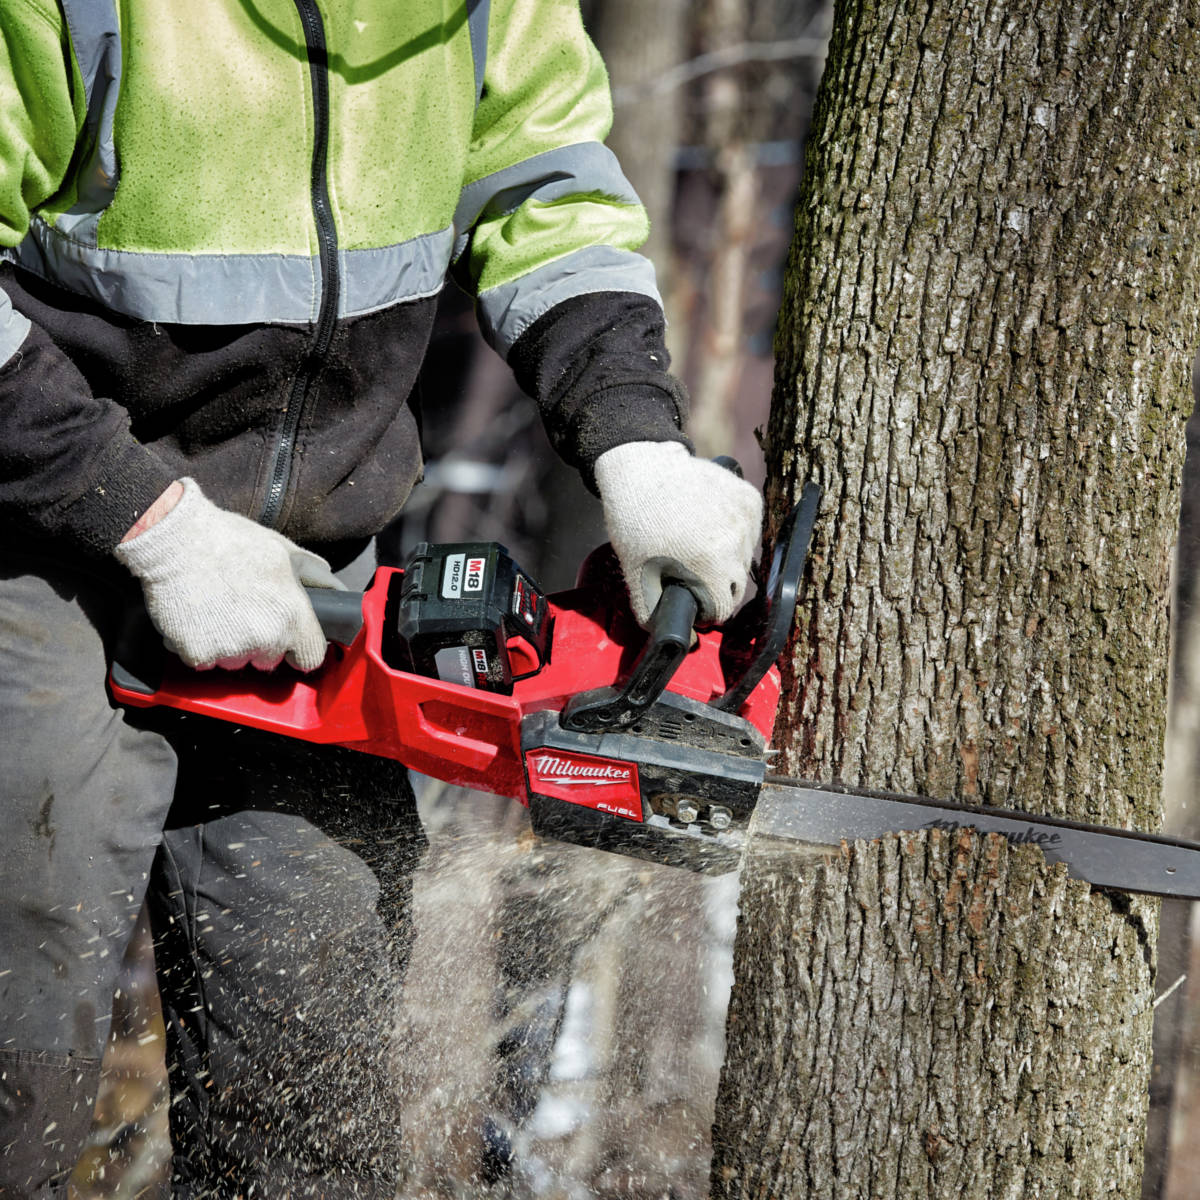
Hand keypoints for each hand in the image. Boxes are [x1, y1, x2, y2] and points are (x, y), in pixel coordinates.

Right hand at [114, 478, 342, 670]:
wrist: (176, 539)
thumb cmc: (231, 540)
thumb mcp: (282, 549)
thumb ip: (312, 574)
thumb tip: (334, 587)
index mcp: (292, 616)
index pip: (311, 658)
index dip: (301, 649)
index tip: (291, 640)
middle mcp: (266, 639)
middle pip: (271, 660)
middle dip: (262, 642)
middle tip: (245, 611)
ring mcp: (230, 650)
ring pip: (237, 662)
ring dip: (230, 646)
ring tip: (218, 609)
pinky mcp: (197, 655)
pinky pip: (204, 660)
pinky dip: (199, 645)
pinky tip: (197, 616)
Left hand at [594, 442, 762, 626]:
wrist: (642, 469)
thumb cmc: (636, 521)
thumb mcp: (636, 572)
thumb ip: (652, 611)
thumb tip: (669, 640)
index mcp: (709, 565)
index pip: (722, 608)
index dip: (703, 608)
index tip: (690, 595)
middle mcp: (735, 543)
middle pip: (735, 585)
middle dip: (714, 584)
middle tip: (688, 568)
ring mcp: (746, 519)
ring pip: (743, 559)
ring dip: (725, 558)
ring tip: (695, 542)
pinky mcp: (750, 500)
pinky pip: (749, 532)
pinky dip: (733, 533)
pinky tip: (707, 524)